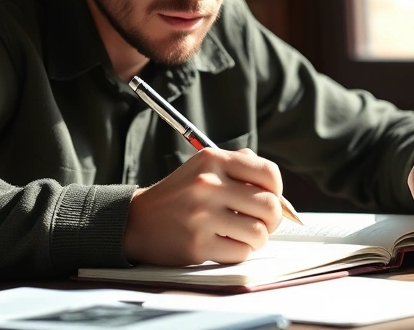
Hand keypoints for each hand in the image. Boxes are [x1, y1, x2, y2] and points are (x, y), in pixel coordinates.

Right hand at [123, 148, 283, 265]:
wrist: (137, 221)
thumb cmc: (178, 196)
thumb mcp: (203, 167)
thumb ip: (239, 167)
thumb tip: (276, 189)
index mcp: (212, 160)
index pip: (268, 174)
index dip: (277, 190)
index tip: (270, 198)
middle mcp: (207, 184)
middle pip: (269, 206)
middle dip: (272, 220)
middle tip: (261, 223)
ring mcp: (202, 216)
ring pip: (259, 233)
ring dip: (256, 239)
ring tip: (241, 235)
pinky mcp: (197, 244)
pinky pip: (240, 253)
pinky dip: (238, 252)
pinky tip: (224, 244)